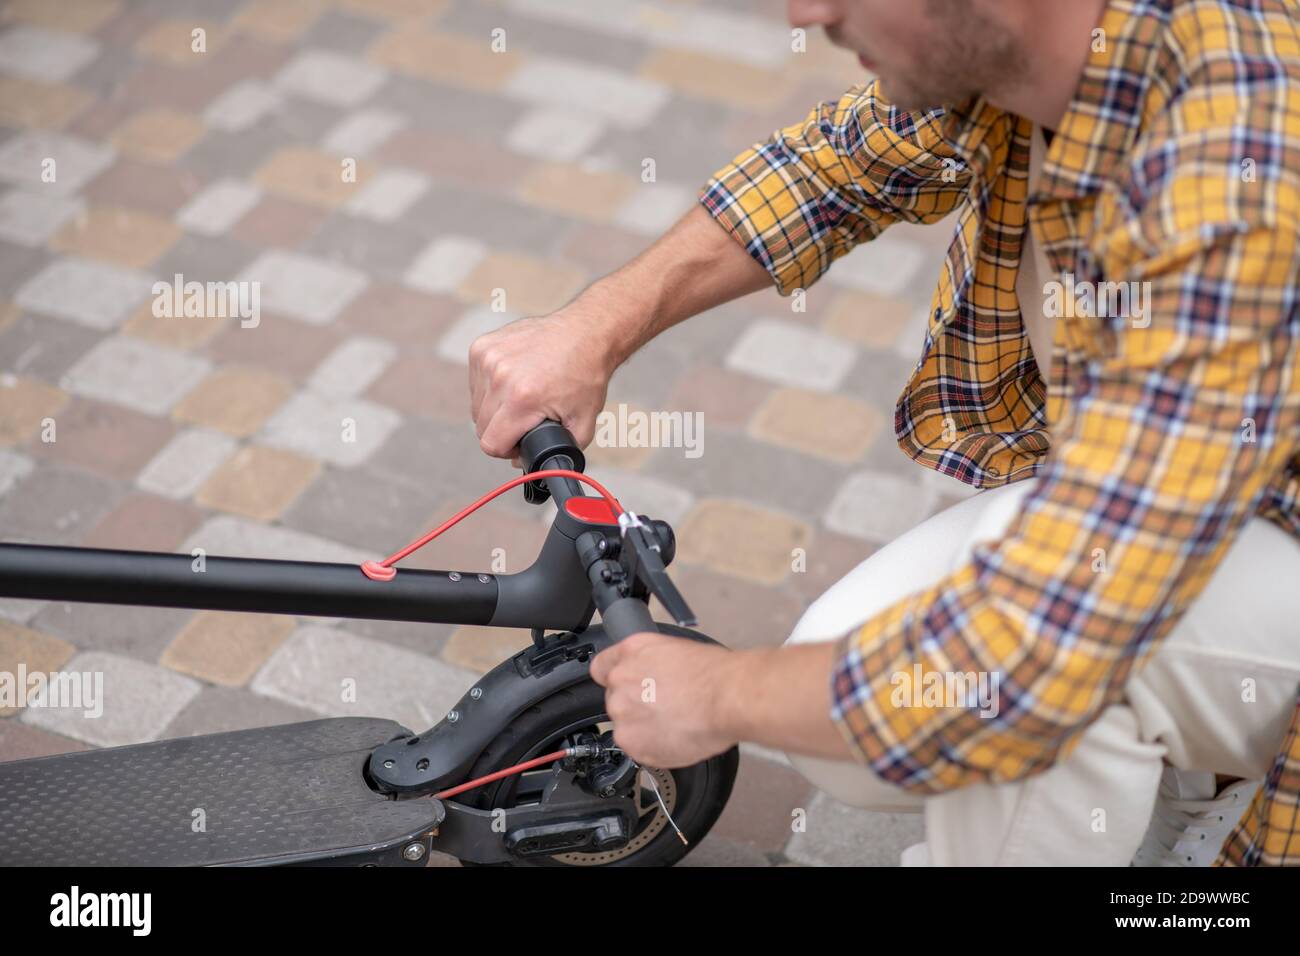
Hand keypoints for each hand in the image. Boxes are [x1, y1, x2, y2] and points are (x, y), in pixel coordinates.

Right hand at [467, 304, 617, 462]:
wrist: (585, 332)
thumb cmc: (586, 375)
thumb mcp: (583, 424)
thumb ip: (558, 452)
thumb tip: (523, 462)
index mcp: (522, 399)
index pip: (490, 444)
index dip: (506, 450)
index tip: (520, 442)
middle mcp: (500, 376)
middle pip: (481, 426)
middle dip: (502, 431)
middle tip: (525, 420)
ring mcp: (488, 358)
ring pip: (476, 405)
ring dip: (494, 409)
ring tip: (521, 398)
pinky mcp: (482, 347)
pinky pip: (475, 382)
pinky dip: (490, 387)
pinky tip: (512, 381)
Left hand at [589, 632, 737, 767]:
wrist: (728, 698)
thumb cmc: (715, 675)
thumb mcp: (677, 651)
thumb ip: (651, 664)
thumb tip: (652, 676)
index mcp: (630, 652)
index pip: (601, 667)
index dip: (616, 679)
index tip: (626, 688)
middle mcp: (620, 681)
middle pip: (616, 698)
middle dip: (636, 705)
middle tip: (664, 707)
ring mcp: (623, 713)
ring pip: (626, 725)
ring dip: (643, 727)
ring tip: (673, 723)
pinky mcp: (633, 742)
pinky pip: (637, 748)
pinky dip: (653, 747)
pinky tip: (674, 736)